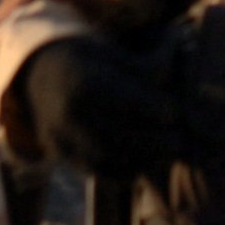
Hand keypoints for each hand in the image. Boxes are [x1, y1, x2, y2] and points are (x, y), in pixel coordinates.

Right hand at [18, 36, 180, 177]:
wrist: (40, 77)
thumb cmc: (90, 59)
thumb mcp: (114, 51)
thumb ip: (146, 64)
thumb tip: (184, 61)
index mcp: (84, 82)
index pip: (126, 101)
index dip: (156, 108)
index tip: (177, 112)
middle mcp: (69, 114)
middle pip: (118, 135)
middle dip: (154, 141)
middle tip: (181, 140)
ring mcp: (61, 139)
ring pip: (109, 158)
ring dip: (144, 160)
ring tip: (171, 153)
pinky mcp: (62, 155)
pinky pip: (96, 171)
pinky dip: (126, 172)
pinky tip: (150, 163)